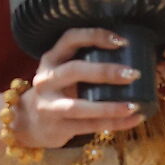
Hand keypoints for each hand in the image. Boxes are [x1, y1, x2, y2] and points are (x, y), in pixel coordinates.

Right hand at [15, 28, 143, 150]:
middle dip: (105, 71)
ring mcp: (49, 105)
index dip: (96, 36)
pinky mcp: (56, 128)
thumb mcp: (63, 72)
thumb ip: (88, 63)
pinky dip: (114, 123)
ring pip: (78, 106)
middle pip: (75, 70)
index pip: (71, 39)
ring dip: (109, 107)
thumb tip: (134, 59)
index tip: (123, 42)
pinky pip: (88, 127)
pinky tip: (134, 119)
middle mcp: (46, 79)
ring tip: (134, 106)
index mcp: (51, 59)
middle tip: (133, 74)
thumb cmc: (58, 92)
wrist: (29, 122)